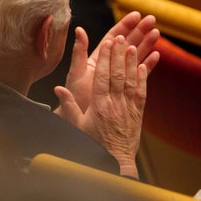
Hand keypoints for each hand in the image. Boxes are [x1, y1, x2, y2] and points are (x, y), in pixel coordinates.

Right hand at [54, 36, 147, 178]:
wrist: (116, 163)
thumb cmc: (94, 145)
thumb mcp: (77, 127)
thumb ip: (69, 107)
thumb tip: (57, 89)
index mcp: (99, 106)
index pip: (103, 77)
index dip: (106, 58)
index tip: (108, 43)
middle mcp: (115, 105)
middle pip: (118, 75)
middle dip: (119, 54)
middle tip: (121, 37)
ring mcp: (128, 109)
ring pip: (131, 81)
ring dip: (132, 62)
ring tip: (133, 45)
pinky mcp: (138, 114)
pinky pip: (141, 93)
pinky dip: (142, 78)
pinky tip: (143, 65)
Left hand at [55, 11, 158, 114]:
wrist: (80, 122)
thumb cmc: (75, 98)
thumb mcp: (76, 73)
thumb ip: (79, 52)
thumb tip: (79, 29)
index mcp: (97, 59)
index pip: (113, 38)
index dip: (124, 26)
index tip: (136, 16)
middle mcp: (109, 65)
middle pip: (126, 44)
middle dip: (139, 31)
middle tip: (151, 20)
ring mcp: (118, 76)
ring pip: (134, 56)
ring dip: (146, 44)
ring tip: (156, 33)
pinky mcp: (125, 88)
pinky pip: (138, 73)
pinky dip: (147, 65)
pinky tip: (156, 55)